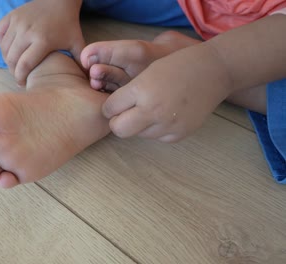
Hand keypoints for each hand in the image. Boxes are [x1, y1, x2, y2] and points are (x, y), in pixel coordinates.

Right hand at [0, 0, 84, 85]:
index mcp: (43, 40)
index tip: (23, 83)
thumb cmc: (68, 24)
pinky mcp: (11, 16)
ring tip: (15, 64)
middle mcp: (27, 31)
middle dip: (13, 71)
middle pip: (11, 59)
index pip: (24, 65)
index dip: (20, 77)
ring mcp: (17, 22)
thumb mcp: (76, 43)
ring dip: (7, 59)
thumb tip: (88, 81)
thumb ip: (81, 62)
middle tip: (18, 75)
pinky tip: (10, 49)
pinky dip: (2, 44)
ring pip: (4, 48)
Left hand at [102, 44, 232, 142]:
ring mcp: (167, 125)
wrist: (214, 71)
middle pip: (118, 130)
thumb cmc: (177, 66)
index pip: (109, 108)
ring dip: (138, 125)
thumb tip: (110, 112)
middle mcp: (153, 110)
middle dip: (117, 122)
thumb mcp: (147, 72)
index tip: (115, 103)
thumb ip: (128, 92)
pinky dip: (156, 129)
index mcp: (141, 90)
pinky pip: (156, 138)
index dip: (110, 106)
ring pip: (137, 134)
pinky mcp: (179, 135)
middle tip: (125, 113)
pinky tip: (166, 114)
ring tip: (152, 108)